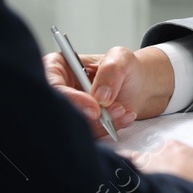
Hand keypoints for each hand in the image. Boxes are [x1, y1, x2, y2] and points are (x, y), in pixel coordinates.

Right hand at [43, 44, 175, 137]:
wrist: (139, 86)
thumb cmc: (125, 68)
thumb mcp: (121, 58)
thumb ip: (110, 71)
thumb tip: (100, 96)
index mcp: (58, 67)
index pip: (53, 86)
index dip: (71, 99)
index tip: (94, 107)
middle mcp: (60, 90)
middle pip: (61, 110)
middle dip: (89, 115)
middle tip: (114, 110)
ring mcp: (70, 109)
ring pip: (75, 124)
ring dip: (102, 123)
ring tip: (122, 109)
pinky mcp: (80, 125)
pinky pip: (88, 134)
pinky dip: (108, 129)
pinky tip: (124, 116)